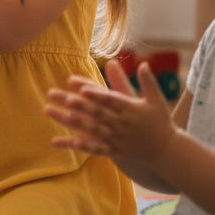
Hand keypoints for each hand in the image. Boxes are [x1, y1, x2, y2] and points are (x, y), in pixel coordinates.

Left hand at [43, 60, 175, 163]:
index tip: (80, 87)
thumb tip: (143, 63)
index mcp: (131, 110)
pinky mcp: (111, 150)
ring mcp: (115, 138)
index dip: (96, 94)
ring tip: (48, 111)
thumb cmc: (160, 122)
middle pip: (94, 113)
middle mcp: (121, 124)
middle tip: (54, 94)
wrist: (166, 151)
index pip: (111, 100)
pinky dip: (73, 144)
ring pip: (88, 129)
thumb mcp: (156, 100)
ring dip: (67, 120)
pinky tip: (56, 141)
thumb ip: (148, 82)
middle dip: (74, 104)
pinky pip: (90, 148)